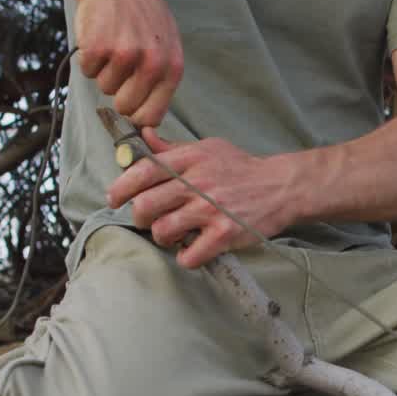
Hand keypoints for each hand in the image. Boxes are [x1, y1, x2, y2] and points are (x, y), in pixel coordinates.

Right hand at [73, 0, 182, 126]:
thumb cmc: (139, 13)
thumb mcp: (165, 44)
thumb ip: (161, 79)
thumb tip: (149, 125)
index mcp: (173, 67)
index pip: (153, 115)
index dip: (137, 114)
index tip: (129, 105)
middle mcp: (153, 63)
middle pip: (126, 107)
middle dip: (118, 91)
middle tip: (120, 62)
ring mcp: (125, 55)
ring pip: (104, 88)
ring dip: (103, 70)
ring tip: (112, 41)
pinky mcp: (98, 48)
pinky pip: (86, 71)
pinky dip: (87, 58)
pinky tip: (98, 36)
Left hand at [106, 129, 303, 267]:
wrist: (282, 186)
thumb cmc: (242, 168)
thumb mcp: (208, 148)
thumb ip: (173, 149)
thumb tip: (143, 137)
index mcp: (190, 160)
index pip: (143, 171)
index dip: (121, 187)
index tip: (114, 198)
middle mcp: (197, 183)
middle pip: (145, 205)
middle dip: (140, 217)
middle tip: (149, 219)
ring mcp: (210, 210)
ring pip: (163, 231)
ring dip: (163, 237)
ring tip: (174, 234)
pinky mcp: (224, 234)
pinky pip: (189, 255)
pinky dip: (186, 257)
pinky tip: (193, 249)